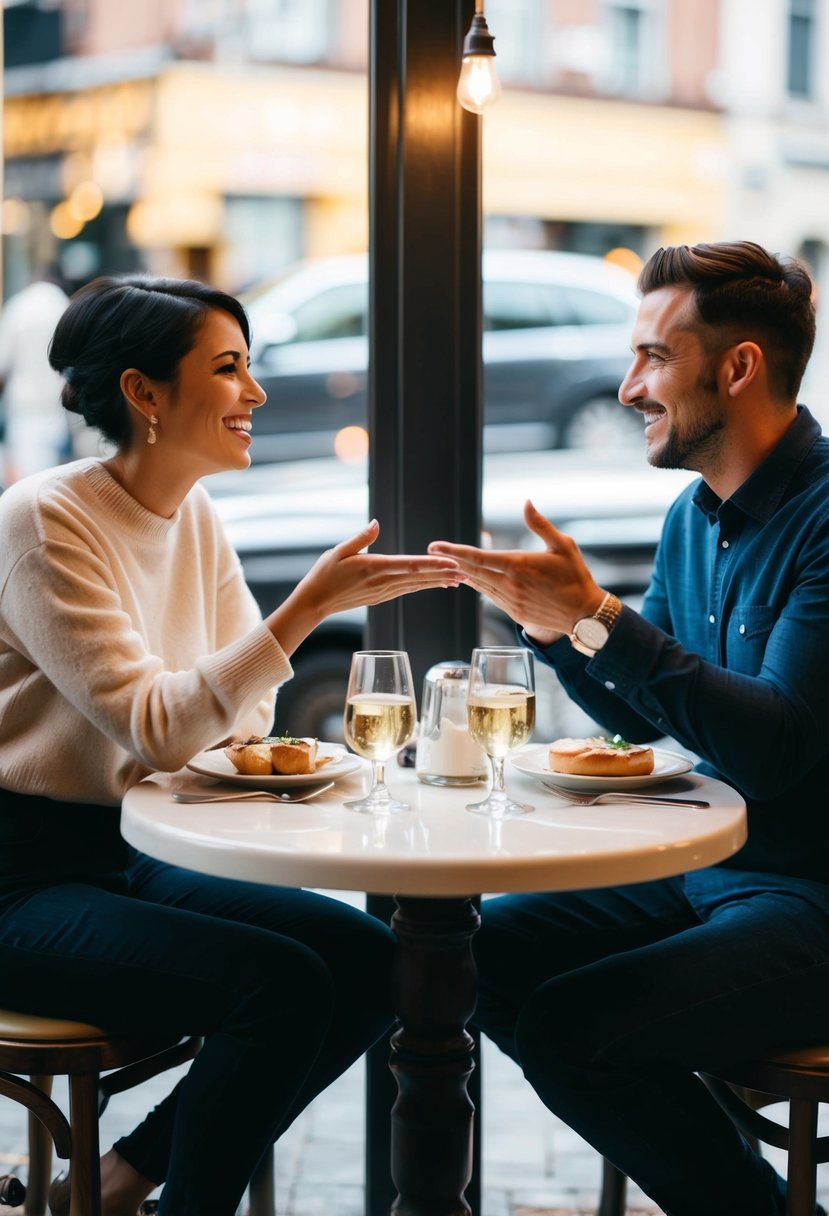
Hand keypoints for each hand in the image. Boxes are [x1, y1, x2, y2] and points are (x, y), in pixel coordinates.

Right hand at [268, 520, 459, 655]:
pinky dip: (425, 585)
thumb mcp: (338, 551)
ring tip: (460, 578)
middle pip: (419, 577)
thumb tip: (377, 522)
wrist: (315, 603)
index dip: (432, 564)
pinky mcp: (382, 596)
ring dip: (438, 581)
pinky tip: (438, 583)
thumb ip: (360, 538)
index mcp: (373, 568)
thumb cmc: (323, 574)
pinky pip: (408, 589)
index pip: (409, 565)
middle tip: (466, 571)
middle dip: (443, 574)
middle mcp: (382, 582)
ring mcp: (383, 592)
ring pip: (416, 585)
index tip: (451, 563)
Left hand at [429, 500, 603, 645]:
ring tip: (449, 563)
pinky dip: (478, 586)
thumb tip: (526, 502)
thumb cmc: (576, 577)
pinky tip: (471, 579)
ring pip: (478, 585)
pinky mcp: (514, 612)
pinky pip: (489, 596)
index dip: (453, 551)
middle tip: (434, 552)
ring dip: (463, 573)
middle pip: (472, 571)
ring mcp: (510, 601)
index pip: (477, 557)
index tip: (435, 546)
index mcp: (518, 565)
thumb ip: (540, 524)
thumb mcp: (563, 545)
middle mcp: (510, 584)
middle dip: (451, 561)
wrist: (585, 614)